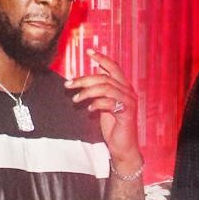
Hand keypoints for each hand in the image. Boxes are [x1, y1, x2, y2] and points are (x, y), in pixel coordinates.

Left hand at [67, 50, 141, 171]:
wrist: (123, 147)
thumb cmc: (114, 126)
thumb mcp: (105, 104)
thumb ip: (101, 90)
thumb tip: (93, 74)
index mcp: (124, 88)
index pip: (114, 68)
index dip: (102, 58)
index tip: (88, 52)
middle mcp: (129, 92)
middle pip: (105, 77)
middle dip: (84, 79)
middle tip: (69, 84)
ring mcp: (129, 102)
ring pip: (105, 88)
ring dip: (87, 92)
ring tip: (75, 99)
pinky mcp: (126, 113)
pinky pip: (109, 103)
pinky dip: (96, 104)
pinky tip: (88, 110)